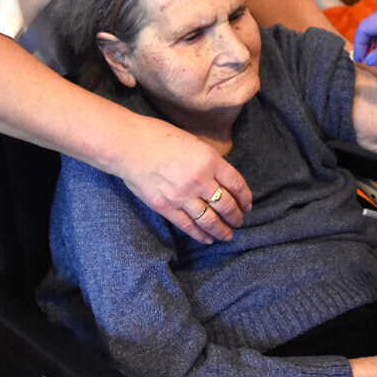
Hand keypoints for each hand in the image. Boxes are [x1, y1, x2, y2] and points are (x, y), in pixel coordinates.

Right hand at [116, 115, 251, 243]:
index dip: (245, 197)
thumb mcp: (193, 142)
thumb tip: (219, 178)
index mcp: (209, 160)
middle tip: (239, 221)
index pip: (236, 184)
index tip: (247, 204)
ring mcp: (182, 196)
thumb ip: (208, 161)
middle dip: (235, 216)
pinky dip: (200, 234)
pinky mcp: (166, 207)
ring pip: (209, 219)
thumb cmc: (159, 136)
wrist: (129, 146)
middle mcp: (200, 180)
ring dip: (221, 230)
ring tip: (227, 236)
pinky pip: (188, 225)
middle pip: (226, 204)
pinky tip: (207, 239)